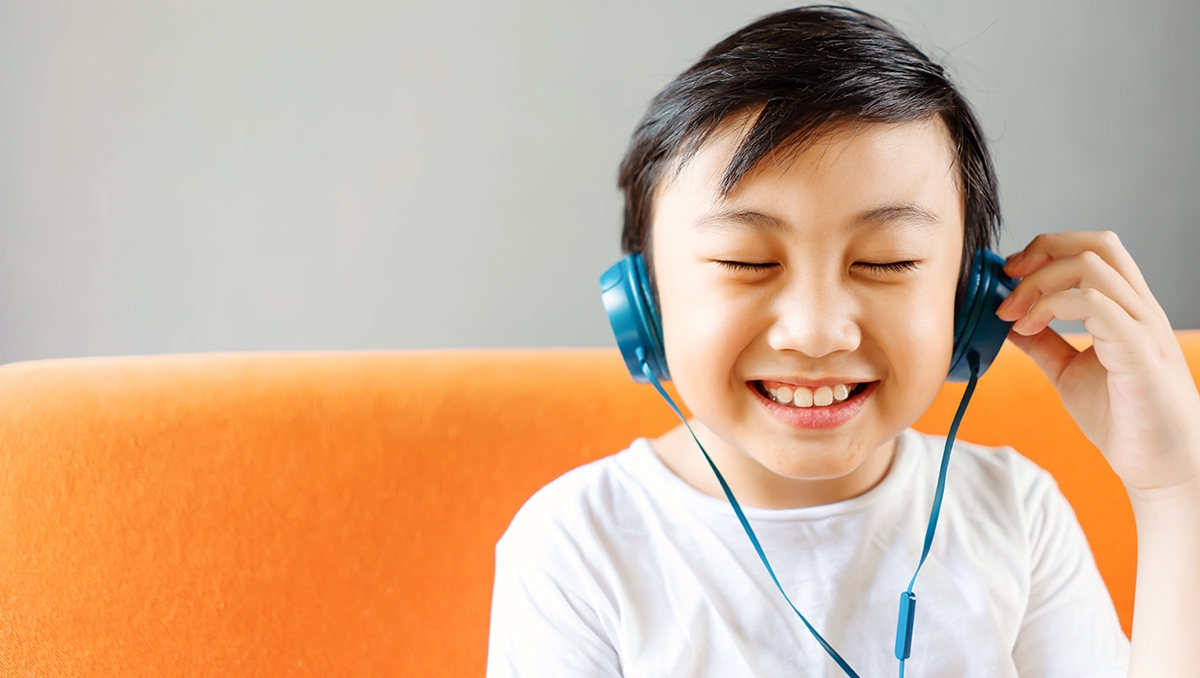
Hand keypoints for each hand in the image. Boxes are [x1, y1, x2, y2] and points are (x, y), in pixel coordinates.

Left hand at [996, 231, 1199, 497]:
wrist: (1158, 465)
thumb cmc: (1122, 418)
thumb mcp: (1069, 371)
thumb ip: (1042, 343)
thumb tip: (1008, 319)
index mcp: (1125, 308)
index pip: (1093, 249)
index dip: (1047, 249)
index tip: (1009, 274)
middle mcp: (1139, 309)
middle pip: (1096, 244)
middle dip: (1043, 250)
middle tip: (1007, 278)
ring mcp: (1142, 326)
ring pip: (1092, 266)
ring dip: (1038, 282)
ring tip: (1011, 313)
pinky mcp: (1139, 350)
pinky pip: (1096, 305)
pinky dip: (1050, 306)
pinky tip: (1027, 328)